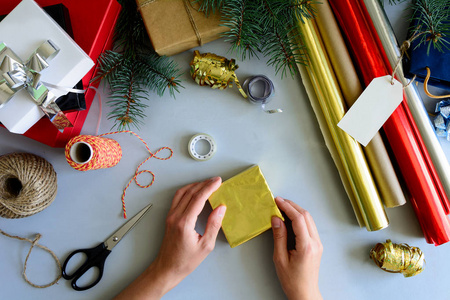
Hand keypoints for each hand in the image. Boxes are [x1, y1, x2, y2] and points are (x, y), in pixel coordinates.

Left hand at [114, 177, 225, 299]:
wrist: (167, 268)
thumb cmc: (186, 261)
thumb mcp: (206, 246)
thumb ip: (214, 225)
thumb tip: (221, 208)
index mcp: (185, 223)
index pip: (198, 198)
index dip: (209, 187)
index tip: (218, 181)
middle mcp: (175, 216)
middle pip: (190, 192)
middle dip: (204, 184)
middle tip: (216, 180)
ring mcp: (170, 216)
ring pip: (182, 193)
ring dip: (195, 185)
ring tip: (207, 183)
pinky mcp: (169, 217)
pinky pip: (177, 198)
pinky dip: (188, 190)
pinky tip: (195, 191)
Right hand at [272, 197, 322, 299]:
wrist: (304, 292)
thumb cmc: (292, 280)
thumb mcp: (280, 258)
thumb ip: (279, 237)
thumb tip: (276, 219)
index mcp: (306, 246)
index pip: (298, 219)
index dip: (287, 207)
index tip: (277, 201)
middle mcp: (315, 243)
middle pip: (306, 216)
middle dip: (292, 205)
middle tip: (279, 201)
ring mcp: (318, 243)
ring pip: (309, 219)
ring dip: (296, 210)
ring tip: (283, 207)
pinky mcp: (317, 245)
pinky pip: (309, 226)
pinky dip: (300, 218)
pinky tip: (290, 218)